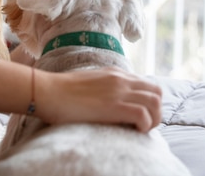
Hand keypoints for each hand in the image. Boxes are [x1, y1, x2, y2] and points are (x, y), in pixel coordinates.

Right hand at [35, 67, 162, 132]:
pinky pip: (144, 115)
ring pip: (155, 102)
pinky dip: (144, 125)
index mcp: (114, 73)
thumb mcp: (87, 82)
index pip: (145, 84)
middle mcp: (120, 79)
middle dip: (156, 110)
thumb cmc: (60, 91)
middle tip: (144, 124)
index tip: (139, 115)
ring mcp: (119, 91)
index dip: (147, 101)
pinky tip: (133, 130)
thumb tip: (106, 101)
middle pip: (157, 91)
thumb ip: (101, 87)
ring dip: (154, 119)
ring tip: (141, 129)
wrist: (48, 91)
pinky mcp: (115, 106)